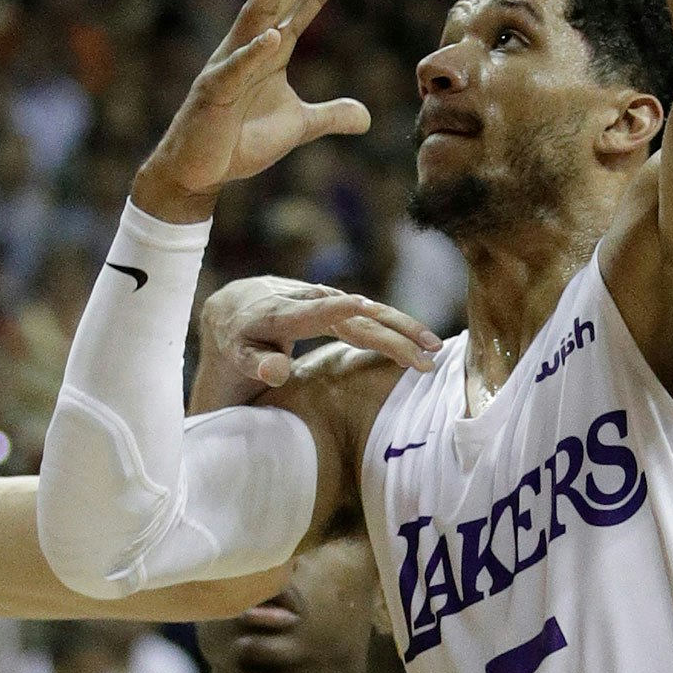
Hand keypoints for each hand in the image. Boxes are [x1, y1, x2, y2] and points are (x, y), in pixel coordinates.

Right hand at [132, 0, 369, 222]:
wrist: (199, 173)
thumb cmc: (240, 142)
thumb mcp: (297, 127)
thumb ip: (329, 116)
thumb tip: (365, 117)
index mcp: (274, 49)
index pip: (305, 2)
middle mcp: (252, 46)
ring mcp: (231, 65)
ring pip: (256, 15)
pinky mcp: (214, 92)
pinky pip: (236, 69)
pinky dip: (254, 53)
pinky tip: (275, 36)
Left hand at [191, 278, 440, 412]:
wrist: (238, 306)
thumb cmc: (239, 338)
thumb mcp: (238, 354)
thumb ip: (256, 363)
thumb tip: (276, 371)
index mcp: (281, 314)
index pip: (311, 311)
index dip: (333, 309)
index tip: (359, 306)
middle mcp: (310, 301)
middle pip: (356, 317)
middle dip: (391, 334)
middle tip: (423, 355)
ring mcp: (327, 301)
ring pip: (371, 313)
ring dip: (404, 329)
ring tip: (434, 348)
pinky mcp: (338, 305)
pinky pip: (370, 317)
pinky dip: (396, 328)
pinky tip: (421, 343)